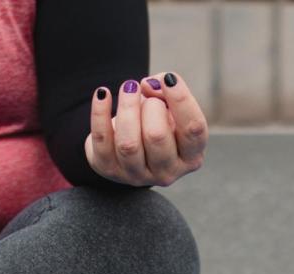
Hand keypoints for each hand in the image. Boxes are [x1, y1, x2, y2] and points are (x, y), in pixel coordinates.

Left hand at [85, 72, 207, 187]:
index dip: (181, 100)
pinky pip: (102, 139)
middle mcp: (167, 172)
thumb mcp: (170, 108)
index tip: (169, 79)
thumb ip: (167, 92)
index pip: (193, 129)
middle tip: (148, 96)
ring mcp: (137, 175)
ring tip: (129, 88)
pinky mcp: (108, 169)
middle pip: (157, 135)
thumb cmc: (156, 122)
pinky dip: (100, 112)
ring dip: (127, 107)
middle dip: (151, 106)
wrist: (128, 145)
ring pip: (128, 143)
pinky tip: (103, 93)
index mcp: (191, 157)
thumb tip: (148, 86)